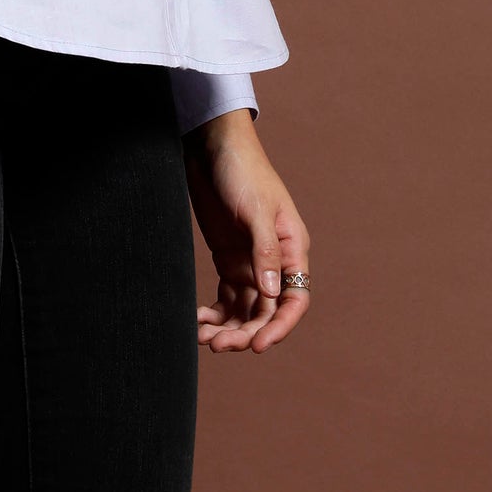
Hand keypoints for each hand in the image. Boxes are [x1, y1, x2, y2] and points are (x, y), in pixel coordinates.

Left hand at [181, 110, 310, 353]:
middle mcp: (273, 261)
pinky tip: (197, 322)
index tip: (257, 346)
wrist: (211, 145)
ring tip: (203, 338)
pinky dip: (214, 313)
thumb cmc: (241, 169)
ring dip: (228, 328)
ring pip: (244, 309)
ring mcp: (250, 261)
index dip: (279, 327)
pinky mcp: (227, 258)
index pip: (294, 299)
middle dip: (246, 332)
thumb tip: (272, 293)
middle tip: (219, 345)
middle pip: (266, 311)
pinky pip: (225, 297)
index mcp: (291, 248)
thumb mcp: (255, 208)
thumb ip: (264, 250)